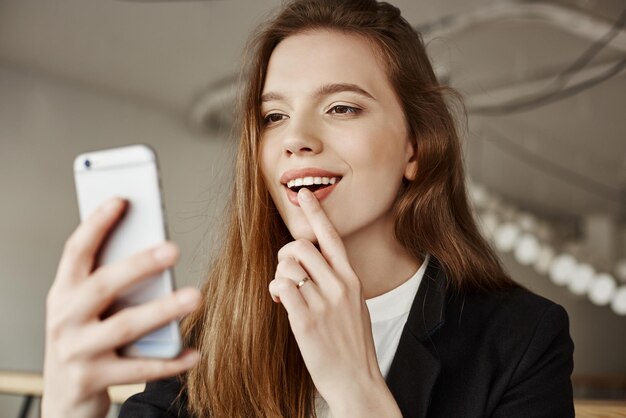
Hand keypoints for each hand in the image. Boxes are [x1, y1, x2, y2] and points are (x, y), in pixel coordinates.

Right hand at [42, 198, 200, 417]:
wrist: (65, 399)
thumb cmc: (84, 340)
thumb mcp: (86, 309)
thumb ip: (110, 282)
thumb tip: (156, 250)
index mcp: (63, 293)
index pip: (76, 251)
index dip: (96, 224)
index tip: (121, 200)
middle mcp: (65, 318)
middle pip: (103, 284)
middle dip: (139, 264)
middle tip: (173, 249)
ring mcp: (77, 351)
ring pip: (125, 326)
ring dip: (163, 310)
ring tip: (196, 296)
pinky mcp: (93, 380)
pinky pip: (138, 369)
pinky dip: (170, 362)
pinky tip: (195, 353)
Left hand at [268, 189, 400, 417]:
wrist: (357, 381)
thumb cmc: (352, 345)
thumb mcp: (354, 305)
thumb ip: (337, 283)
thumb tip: (311, 267)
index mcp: (351, 279)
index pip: (331, 236)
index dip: (316, 212)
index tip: (304, 194)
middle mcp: (340, 285)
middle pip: (301, 246)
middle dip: (286, 255)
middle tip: (286, 272)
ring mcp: (324, 302)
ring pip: (288, 265)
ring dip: (280, 274)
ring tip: (284, 291)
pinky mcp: (307, 320)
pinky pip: (282, 286)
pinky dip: (276, 289)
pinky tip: (280, 300)